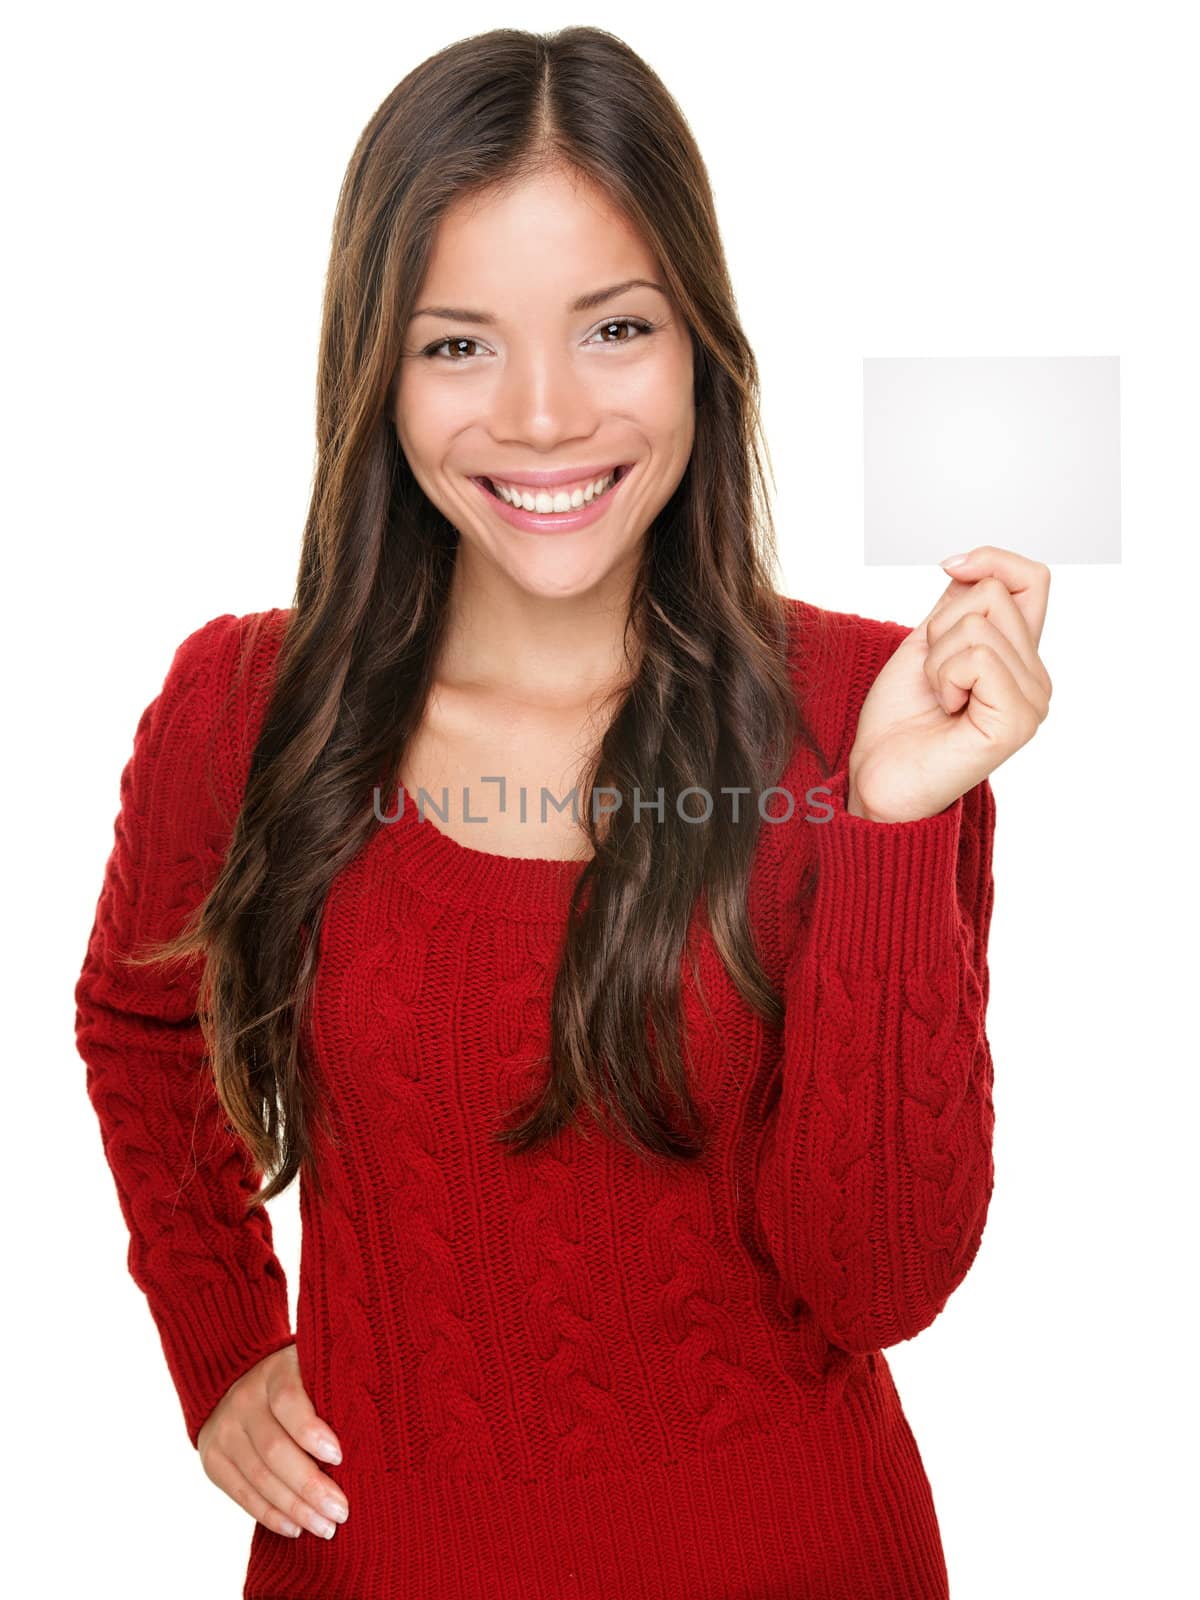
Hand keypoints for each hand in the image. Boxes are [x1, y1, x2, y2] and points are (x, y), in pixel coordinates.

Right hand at [197, 1343, 348, 1541]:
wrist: (235, 1379)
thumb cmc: (298, 1382)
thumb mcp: (313, 1372)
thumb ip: (332, 1393)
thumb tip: (368, 1434)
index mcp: (274, 1371)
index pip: (288, 1400)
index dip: (311, 1430)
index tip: (340, 1456)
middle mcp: (244, 1399)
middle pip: (274, 1449)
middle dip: (310, 1485)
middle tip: (341, 1510)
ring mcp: (224, 1430)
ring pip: (259, 1478)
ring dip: (295, 1508)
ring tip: (325, 1527)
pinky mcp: (214, 1460)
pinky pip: (241, 1494)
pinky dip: (270, 1515)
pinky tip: (295, 1528)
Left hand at [847, 545, 1052, 822]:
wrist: (879, 777)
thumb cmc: (898, 721)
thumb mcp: (927, 645)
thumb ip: (958, 606)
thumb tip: (973, 564)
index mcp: (1020, 657)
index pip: (1033, 578)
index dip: (990, 560)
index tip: (949, 569)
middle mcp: (1037, 678)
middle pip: (995, 594)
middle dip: (942, 625)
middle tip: (935, 677)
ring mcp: (1033, 701)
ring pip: (980, 623)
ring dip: (937, 656)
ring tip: (939, 697)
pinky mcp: (1017, 722)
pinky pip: (977, 657)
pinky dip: (943, 676)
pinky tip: (946, 709)